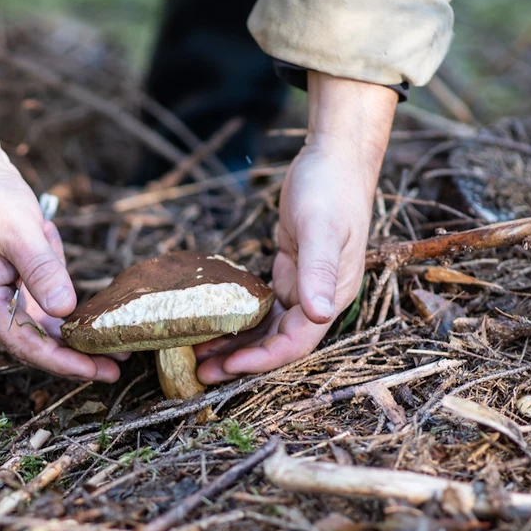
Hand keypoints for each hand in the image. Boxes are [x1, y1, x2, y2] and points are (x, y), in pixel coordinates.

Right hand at [0, 60, 119, 381]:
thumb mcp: (20, 232)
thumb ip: (42, 272)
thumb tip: (66, 310)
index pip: (26, 344)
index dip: (62, 362)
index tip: (96, 373)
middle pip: (37, 342)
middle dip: (75, 356)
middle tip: (117, 369)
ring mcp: (4, 291)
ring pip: (44, 326)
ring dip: (77, 337)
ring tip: (116, 350)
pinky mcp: (17, 277)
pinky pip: (46, 302)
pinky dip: (69, 309)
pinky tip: (97, 316)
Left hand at [196, 73, 396, 382]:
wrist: (333, 157)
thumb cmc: (331, 188)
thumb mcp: (322, 226)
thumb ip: (319, 269)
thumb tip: (319, 314)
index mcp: (331, 295)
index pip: (296, 342)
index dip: (263, 359)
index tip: (230, 366)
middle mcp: (317, 298)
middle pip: (277, 342)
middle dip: (241, 359)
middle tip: (200, 372)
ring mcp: (301, 285)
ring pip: (266, 327)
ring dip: (235, 342)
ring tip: (197, 354)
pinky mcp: (286, 271)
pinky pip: (259, 305)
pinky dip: (238, 317)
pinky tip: (211, 323)